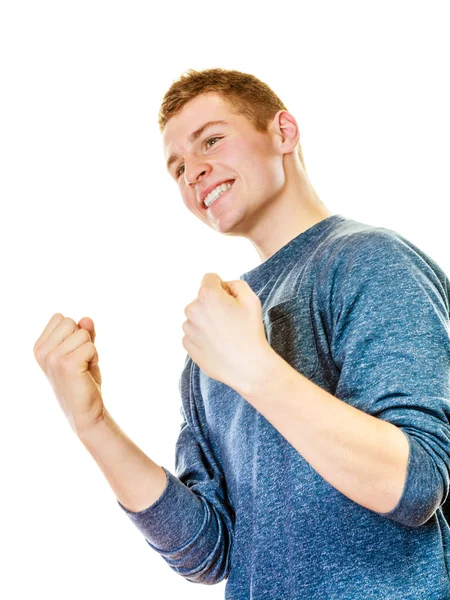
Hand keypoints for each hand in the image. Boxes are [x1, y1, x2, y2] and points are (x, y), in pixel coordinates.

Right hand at [33, 314, 103, 434]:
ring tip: (83, 367)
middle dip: (83, 339)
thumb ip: (83, 333)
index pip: (60, 318)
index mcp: (40, 347)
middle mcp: (42, 352)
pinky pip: (90, 346)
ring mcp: (53, 358)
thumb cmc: (82, 380)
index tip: (73, 353)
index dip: (74, 332)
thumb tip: (86, 319)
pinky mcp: (67, 364)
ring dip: (89, 350)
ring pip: (82, 334)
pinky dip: (94, 358)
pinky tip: (86, 372)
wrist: (86, 410)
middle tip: (80, 361)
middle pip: (70, 322)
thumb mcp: (81, 351)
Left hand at [182, 273, 270, 391]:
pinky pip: (194, 333)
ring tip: (225, 335)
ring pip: (198, 316)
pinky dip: (204, 336)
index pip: (210, 278)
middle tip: (231, 320)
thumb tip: (223, 286)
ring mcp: (188, 328)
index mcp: (207, 295)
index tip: (231, 301)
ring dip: (208, 321)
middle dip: (213, 304)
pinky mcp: (187, 345)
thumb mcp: (251, 299)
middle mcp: (192, 309)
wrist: (247, 366)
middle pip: (202, 298)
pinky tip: (219, 345)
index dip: (223, 288)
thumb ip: (235, 284)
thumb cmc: (251, 332)